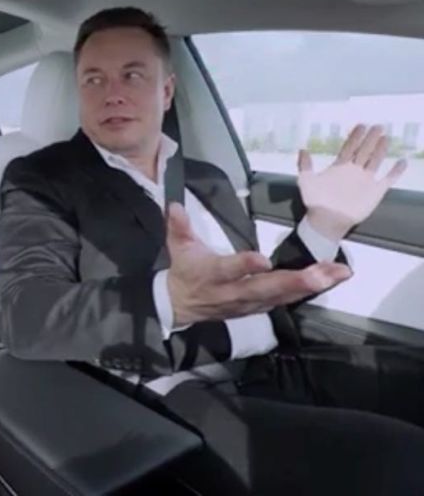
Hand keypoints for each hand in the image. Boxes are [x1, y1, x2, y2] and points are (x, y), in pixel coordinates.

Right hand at [165, 203, 350, 326]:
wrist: (181, 306)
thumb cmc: (185, 270)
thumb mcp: (178, 247)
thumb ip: (178, 226)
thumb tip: (174, 206)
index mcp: (212, 274)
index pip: (229, 269)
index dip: (245, 266)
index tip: (264, 260)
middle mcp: (233, 291)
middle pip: (266, 288)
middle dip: (296, 281)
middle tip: (324, 274)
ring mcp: (248, 302)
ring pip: (281, 296)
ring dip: (311, 286)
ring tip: (338, 273)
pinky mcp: (258, 307)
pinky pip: (285, 300)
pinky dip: (308, 291)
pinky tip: (330, 280)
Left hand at [299, 124, 406, 241]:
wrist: (327, 219)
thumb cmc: (316, 201)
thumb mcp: (306, 181)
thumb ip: (305, 165)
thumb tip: (302, 149)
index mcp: (339, 166)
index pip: (349, 147)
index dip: (355, 137)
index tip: (361, 125)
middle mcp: (354, 170)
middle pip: (364, 151)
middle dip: (370, 138)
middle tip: (377, 126)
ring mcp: (365, 180)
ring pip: (375, 161)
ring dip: (381, 149)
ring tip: (386, 137)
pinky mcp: (375, 191)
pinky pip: (388, 179)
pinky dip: (396, 171)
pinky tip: (402, 162)